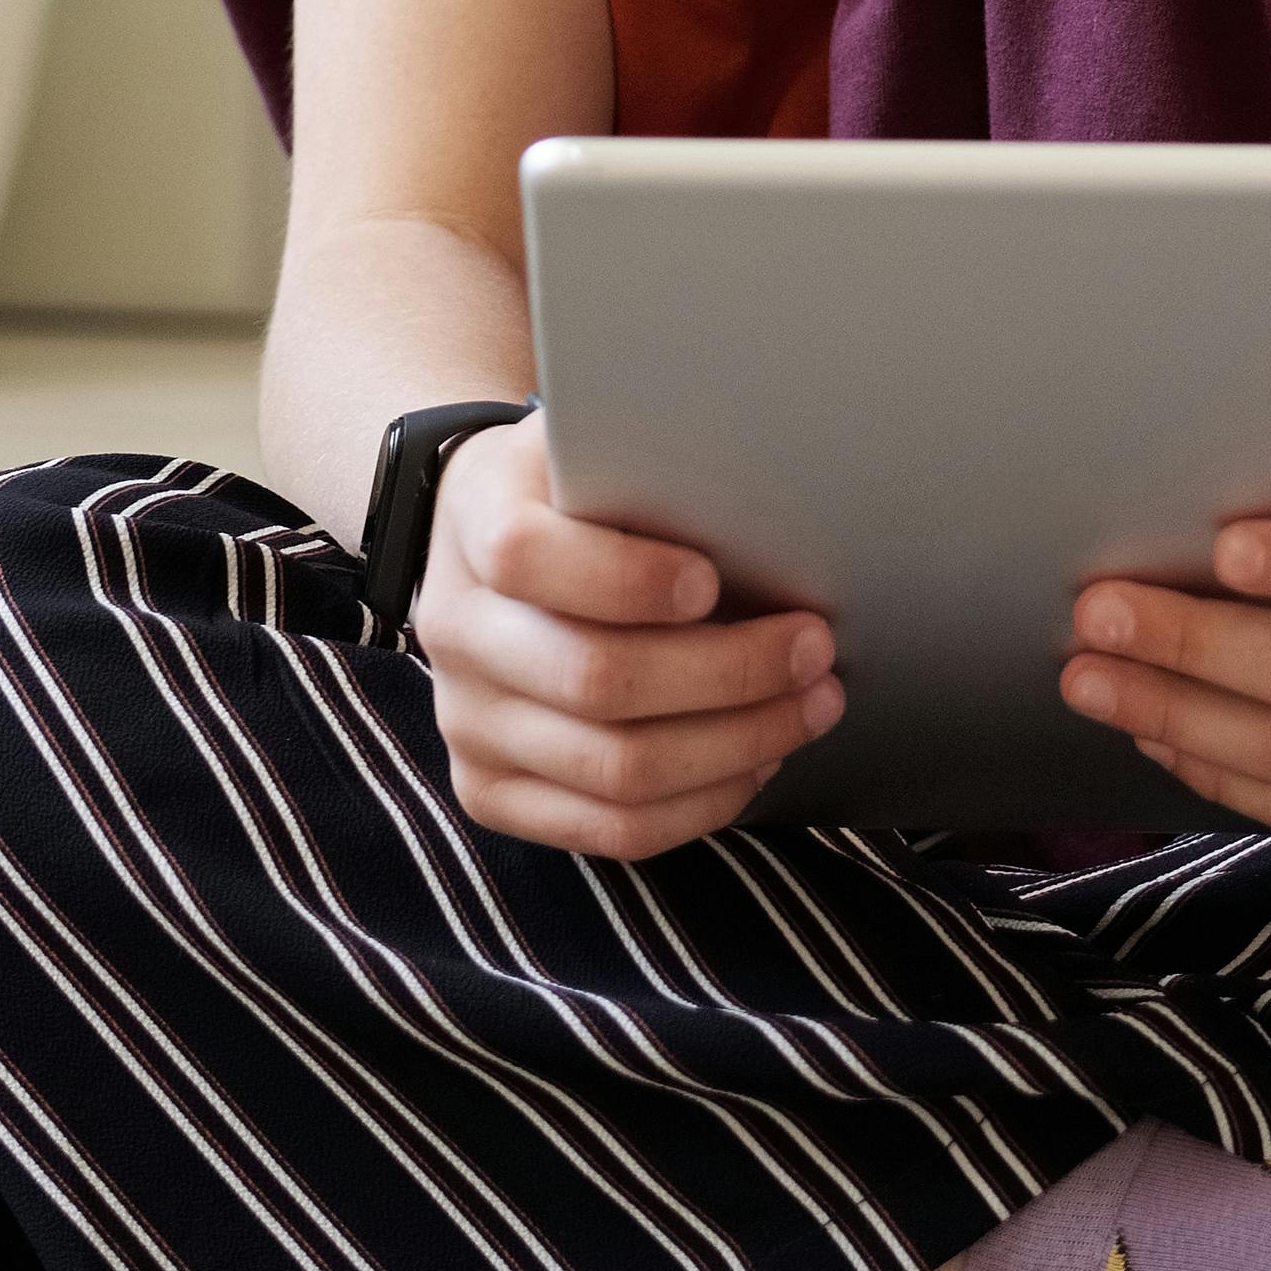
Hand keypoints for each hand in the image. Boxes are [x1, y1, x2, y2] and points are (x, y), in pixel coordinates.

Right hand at [415, 415, 842, 857]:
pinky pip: (610, 830)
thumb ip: (649, 458)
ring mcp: (467, 722)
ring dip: (737, 744)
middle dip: (728, 672)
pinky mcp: (490, 791)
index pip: (526, 556)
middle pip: (594, 679)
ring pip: (616, 768)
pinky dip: (702, 803)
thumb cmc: (576, 487)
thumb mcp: (594, 439)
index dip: (625, 578)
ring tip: (811, 706)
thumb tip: (759, 488)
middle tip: (815, 646)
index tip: (711, 580)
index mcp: (473, 520)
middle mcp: (456, 630)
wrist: (488, 545)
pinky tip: (758, 760)